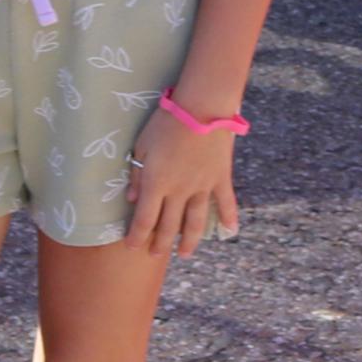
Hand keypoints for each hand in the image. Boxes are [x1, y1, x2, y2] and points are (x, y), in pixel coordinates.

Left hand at [121, 102, 239, 258]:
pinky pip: (225, 202)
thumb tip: (131, 198)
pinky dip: (228, 218)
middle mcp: (179, 191)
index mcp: (156, 183)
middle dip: (160, 243)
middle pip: (169, 226)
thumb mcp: (142, 145)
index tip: (132, 246)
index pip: (144, 219)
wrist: (202, 107)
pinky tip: (229, 232)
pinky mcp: (220, 178)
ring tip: (183, 254)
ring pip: (195, 222)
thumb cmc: (166, 122)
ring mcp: (202, 187)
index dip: (137, 236)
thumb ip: (136, 173)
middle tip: (154, 254)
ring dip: (189, 241)